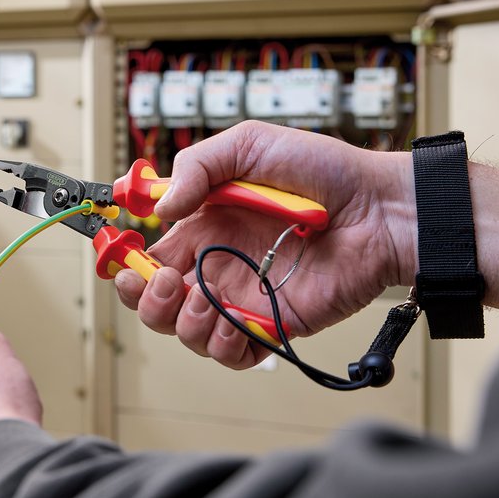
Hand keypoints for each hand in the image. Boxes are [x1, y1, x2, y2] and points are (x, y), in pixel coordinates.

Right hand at [114, 121, 416, 368]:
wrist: (379, 210)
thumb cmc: (322, 171)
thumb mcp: (250, 144)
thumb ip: (197, 167)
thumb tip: (161, 209)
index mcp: (205, 226)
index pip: (150, 255)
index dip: (127, 263)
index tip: (119, 261)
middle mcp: (218, 265)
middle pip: (155, 301)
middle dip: (144, 298)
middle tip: (164, 280)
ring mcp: (243, 298)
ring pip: (185, 332)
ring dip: (180, 322)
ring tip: (203, 298)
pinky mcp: (271, 326)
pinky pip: (230, 353)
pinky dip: (220, 344)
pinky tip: (233, 321)